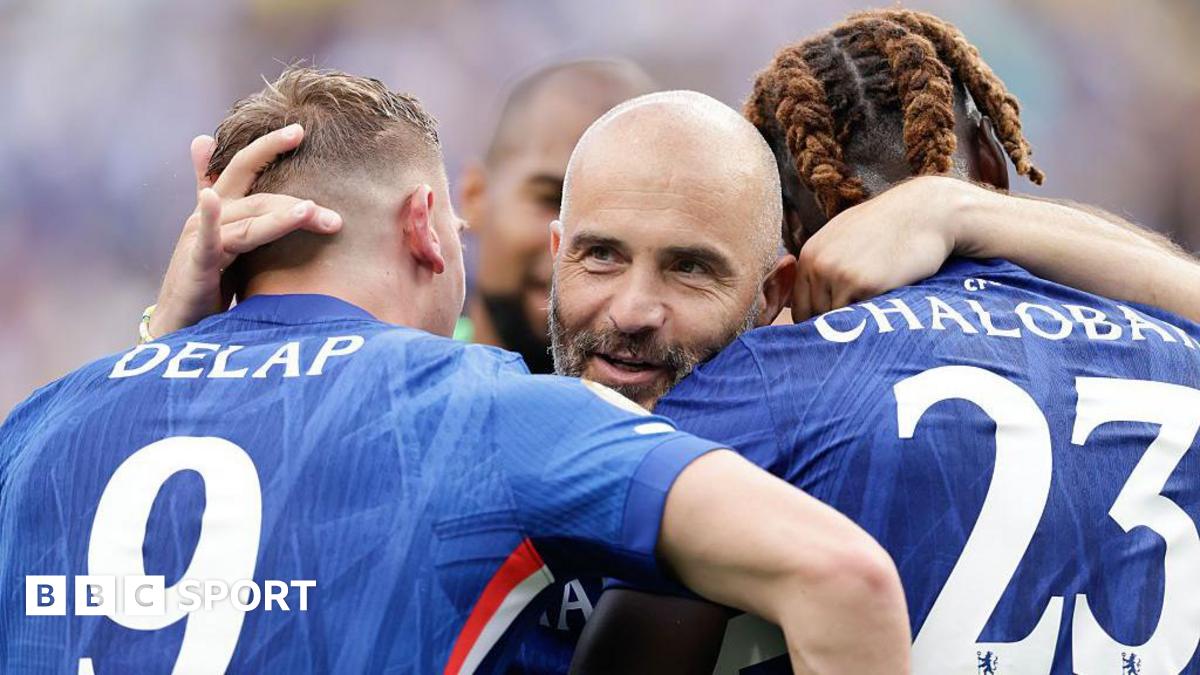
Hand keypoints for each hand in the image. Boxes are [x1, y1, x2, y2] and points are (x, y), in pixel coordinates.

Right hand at [149, 125, 342, 336]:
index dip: (269, 146)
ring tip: (311, 213)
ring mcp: (201, 237)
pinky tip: (210, 198)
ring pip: (248, 220)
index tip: (300, 130)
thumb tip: (204, 140)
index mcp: (222, 207)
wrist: (181, 323)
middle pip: (259, 198)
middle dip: (299, 206)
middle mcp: (209, 215)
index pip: (246, 166)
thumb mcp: (224, 235)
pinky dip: (209, 218)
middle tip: (335, 218)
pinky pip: (207, 239)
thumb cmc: (207, 278)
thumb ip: (228, 197)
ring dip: (281, 217)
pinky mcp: (196, 263)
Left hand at [792, 176, 974, 321]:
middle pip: (816, 317)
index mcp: (810, 255)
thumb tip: (807, 303)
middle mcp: (819, 265)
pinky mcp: (866, 284)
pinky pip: (862, 317)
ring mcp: (840, 275)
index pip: (800, 307)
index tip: (836, 327)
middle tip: (860, 321)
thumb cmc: (888, 226)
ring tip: (875, 308)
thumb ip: (823, 264)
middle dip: (836, 324)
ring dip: (855, 321)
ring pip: (838, 320)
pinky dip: (873, 316)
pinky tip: (887, 302)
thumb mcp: (843, 236)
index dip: (817, 321)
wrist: (925, 211)